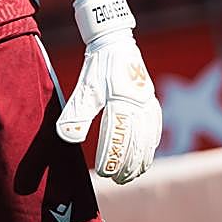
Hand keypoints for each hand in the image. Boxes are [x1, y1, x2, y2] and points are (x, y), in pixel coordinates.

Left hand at [56, 0, 161, 184]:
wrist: (114, 41)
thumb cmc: (97, 66)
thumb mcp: (84, 89)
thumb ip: (76, 114)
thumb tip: (66, 138)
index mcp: (122, 103)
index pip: (118, 139)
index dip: (112, 158)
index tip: (104, 172)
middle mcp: (139, 105)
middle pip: (136, 143)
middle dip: (128, 164)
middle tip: (118, 180)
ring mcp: (148, 102)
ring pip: (148, 137)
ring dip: (141, 158)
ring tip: (132, 174)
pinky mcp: (150, 98)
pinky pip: (156, 125)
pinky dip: (152, 141)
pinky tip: (149, 151)